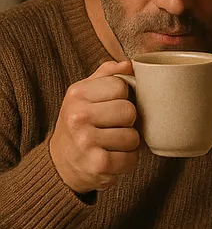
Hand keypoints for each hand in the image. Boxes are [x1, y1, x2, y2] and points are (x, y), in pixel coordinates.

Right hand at [49, 60, 140, 193]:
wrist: (61, 162)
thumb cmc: (80, 123)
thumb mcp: (85, 94)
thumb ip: (106, 75)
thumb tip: (129, 64)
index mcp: (77, 94)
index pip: (121, 86)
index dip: (123, 97)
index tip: (112, 106)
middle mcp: (78, 116)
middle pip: (129, 111)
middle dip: (128, 121)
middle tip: (113, 127)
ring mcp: (86, 141)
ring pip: (133, 136)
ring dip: (128, 143)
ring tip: (112, 142)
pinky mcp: (98, 164)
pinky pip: (131, 158)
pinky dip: (127, 160)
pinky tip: (113, 157)